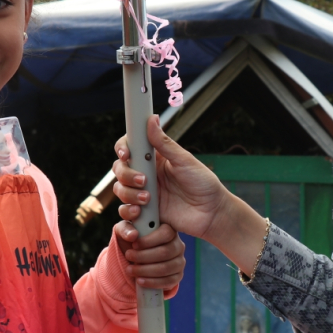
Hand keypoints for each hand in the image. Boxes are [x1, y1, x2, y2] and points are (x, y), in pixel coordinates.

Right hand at [112, 115, 230, 240]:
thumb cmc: (203, 183)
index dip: (123, 148)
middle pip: (120, 169)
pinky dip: (129, 211)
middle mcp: (146, 174)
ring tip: (148, 199)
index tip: (126, 154)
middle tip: (143, 180)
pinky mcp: (145, 212)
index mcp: (155, 158)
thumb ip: (164, 143)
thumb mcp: (185, 161)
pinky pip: (126, 211)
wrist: (212, 213)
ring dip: (129, 194)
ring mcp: (144, 193)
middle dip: (126, 174)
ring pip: (120, 189)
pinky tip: (141, 212)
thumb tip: (152, 119)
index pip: (130, 147)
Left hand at [113, 221, 184, 297]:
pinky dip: (152, 282)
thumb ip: (126, 229)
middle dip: (144, 256)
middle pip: (165, 252)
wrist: (134, 260)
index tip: (134, 245)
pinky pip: (168, 281)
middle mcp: (178, 245)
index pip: (166, 233)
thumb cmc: (132, 241)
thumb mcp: (125, 231)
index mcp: (169, 230)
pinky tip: (140, 280)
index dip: (149, 240)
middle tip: (129, 256)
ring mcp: (179, 261)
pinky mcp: (177, 276)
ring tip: (130, 270)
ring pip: (166, 268)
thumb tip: (133, 235)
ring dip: (145, 270)